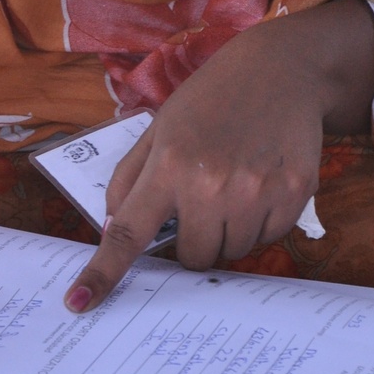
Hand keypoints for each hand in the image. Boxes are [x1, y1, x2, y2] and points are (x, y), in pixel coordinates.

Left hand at [64, 0, 373, 312]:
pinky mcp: (293, 195)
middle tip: (203, 201)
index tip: (80, 302)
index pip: (128, 232)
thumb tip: (112, 228)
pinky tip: (261, 181)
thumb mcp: (160, 128)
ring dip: (228, 232)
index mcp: (168, 165)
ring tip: (235, 183)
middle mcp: (210, 184)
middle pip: (193, 258)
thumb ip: (130, 179)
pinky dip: (261, 222)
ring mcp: (255, 192)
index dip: (103, 272)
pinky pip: (268, 239)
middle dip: (193, 239)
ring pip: (232, 252)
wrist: (279, 70)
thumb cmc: (211, 99)